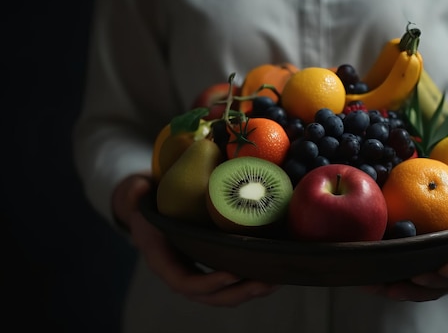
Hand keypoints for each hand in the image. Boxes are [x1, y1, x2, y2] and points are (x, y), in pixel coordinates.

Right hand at [112, 174, 280, 306]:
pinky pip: (229, 283)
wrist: (146, 209)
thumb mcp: (136, 194)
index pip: (184, 282)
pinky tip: (271, 274)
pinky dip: (249, 283)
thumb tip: (138, 189)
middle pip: (209, 296)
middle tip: (264, 283)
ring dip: (249, 292)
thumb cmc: (145, 200)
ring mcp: (196, 273)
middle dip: (238, 293)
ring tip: (274, 282)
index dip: (208, 283)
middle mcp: (179, 272)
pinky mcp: (209, 267)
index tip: (233, 275)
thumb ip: (135, 193)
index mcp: (161, 259)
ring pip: (222, 295)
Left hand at [362, 155, 447, 301]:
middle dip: (422, 287)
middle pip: (446, 281)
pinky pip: (414, 270)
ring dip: (403, 287)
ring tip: (377, 286)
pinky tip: (370, 276)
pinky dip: (394, 275)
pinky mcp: (431, 255)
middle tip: (397, 285)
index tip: (439, 271)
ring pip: (427, 283)